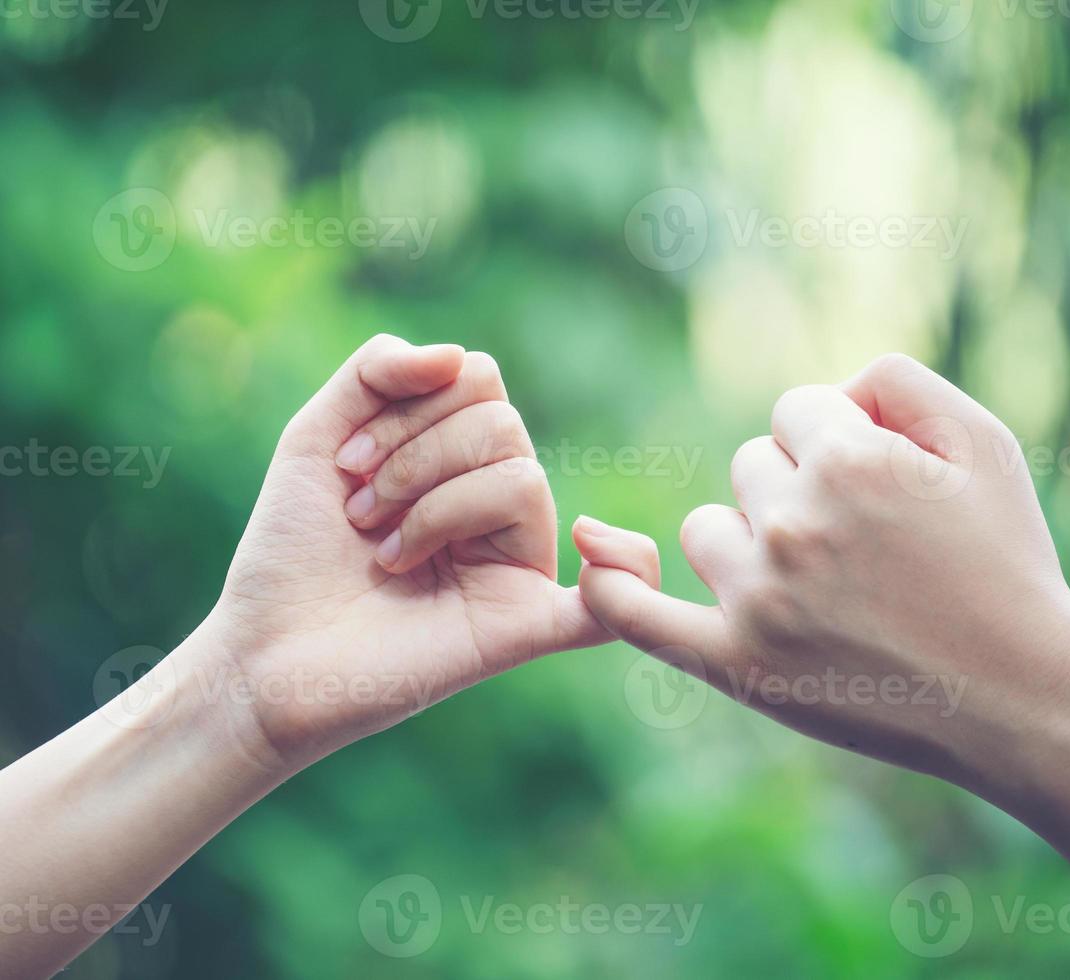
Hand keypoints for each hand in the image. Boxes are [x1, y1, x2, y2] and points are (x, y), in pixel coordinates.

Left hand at [200, 335, 604, 772]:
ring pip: (522, 480)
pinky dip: (623, 573)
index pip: (480, 381)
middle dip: (416, 457)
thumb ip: (378, 371)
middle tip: (360, 512)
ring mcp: (514, 567)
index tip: (345, 464)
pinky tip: (591, 551)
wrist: (259, 655)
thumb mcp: (319, 436)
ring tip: (384, 554)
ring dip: (434, 505)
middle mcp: (497, 509)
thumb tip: (460, 355)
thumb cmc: (292, 551)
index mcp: (459, 461)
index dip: (412, 403)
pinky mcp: (521, 629)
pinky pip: (603, 607)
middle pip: (503, 425)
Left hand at [574, 353, 1069, 794]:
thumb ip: (900, 382)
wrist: (1021, 699)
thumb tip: (831, 387)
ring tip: (817, 586)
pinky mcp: (735, 663)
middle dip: (796, 489)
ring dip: (747, 541)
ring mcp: (757, 597)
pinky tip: (590, 563)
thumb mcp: (986, 445)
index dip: (838, 440)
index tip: (878, 489)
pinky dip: (612, 589)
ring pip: (706, 529)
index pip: (795, 410)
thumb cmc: (1008, 567)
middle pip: (750, 466)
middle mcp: (791, 523)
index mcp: (847, 461)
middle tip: (861, 548)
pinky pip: (638, 615)